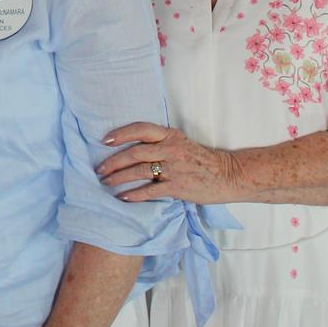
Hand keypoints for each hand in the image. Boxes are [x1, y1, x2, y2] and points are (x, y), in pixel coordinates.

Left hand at [98, 121, 235, 202]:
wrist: (228, 175)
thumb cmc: (202, 161)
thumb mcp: (181, 144)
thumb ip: (161, 144)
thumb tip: (133, 149)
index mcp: (170, 136)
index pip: (140, 129)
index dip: (121, 134)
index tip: (105, 141)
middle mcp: (170, 149)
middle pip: (134, 153)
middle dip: (113, 162)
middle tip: (100, 169)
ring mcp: (174, 168)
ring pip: (139, 171)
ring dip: (119, 178)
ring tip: (107, 183)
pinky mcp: (177, 186)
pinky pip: (150, 190)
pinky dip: (134, 194)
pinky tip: (123, 197)